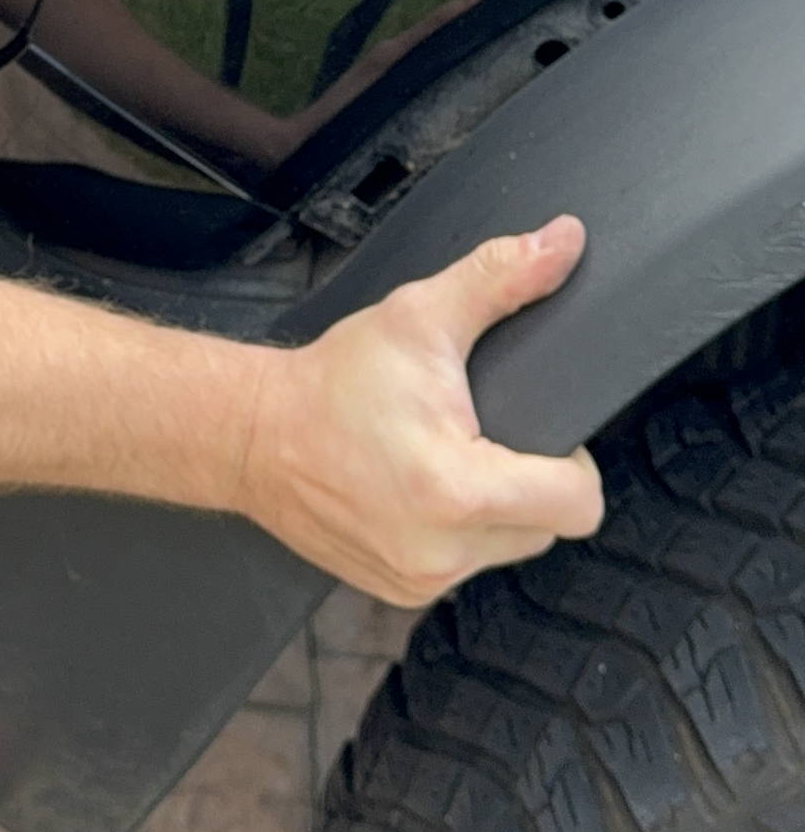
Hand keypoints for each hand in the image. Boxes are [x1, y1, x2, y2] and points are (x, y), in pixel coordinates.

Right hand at [237, 216, 601, 602]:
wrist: (253, 435)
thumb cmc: (334, 381)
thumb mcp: (419, 316)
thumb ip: (500, 278)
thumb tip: (564, 241)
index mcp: (459, 489)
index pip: (578, 503)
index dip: (572, 463)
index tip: (536, 432)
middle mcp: (443, 550)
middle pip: (548, 528)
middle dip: (532, 485)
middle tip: (485, 437)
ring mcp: (419, 579)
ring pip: (507, 549)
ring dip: (497, 513)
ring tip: (451, 461)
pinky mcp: (399, 590)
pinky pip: (463, 566)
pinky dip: (456, 535)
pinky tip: (421, 493)